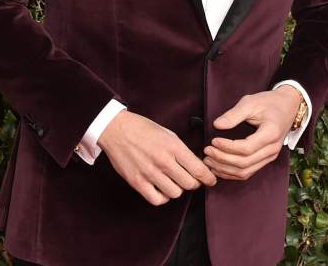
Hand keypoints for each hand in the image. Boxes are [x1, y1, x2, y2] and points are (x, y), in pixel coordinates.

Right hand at [97, 109, 216, 204]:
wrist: (116, 129)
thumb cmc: (142, 129)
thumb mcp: (168, 133)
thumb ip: (182, 150)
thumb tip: (196, 165)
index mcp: (173, 146)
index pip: (198, 170)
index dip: (209, 178)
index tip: (211, 180)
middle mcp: (163, 161)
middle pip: (189, 184)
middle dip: (194, 183)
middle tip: (191, 179)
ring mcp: (150, 173)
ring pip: (175, 193)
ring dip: (178, 189)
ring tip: (174, 182)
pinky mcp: (137, 182)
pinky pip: (157, 199)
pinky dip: (163, 197)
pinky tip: (162, 188)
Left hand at [205, 86, 299, 180]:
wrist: (288, 106)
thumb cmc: (269, 103)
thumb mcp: (251, 102)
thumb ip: (233, 114)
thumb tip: (217, 125)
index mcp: (270, 134)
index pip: (246, 148)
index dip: (227, 147)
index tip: (213, 140)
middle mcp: (272, 149)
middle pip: (244, 163)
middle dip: (222, 159)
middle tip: (207, 151)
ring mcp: (270, 157)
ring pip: (245, 172)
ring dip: (225, 169)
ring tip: (209, 161)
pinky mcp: (265, 160)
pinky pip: (248, 172)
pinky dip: (231, 173)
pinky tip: (219, 168)